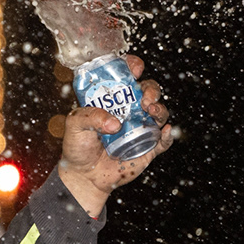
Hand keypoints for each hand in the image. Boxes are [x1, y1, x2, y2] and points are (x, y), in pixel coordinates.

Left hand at [56, 54, 172, 216]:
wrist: (84, 176)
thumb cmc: (78, 146)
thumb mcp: (75, 125)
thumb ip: (90, 117)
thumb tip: (115, 123)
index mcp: (113, 100)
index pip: (127, 76)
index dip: (133, 67)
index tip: (135, 68)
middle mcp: (130, 111)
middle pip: (149, 91)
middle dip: (151, 89)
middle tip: (144, 98)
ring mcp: (141, 128)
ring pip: (159, 113)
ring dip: (160, 109)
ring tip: (152, 111)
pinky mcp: (148, 148)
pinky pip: (163, 141)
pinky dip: (168, 135)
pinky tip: (166, 131)